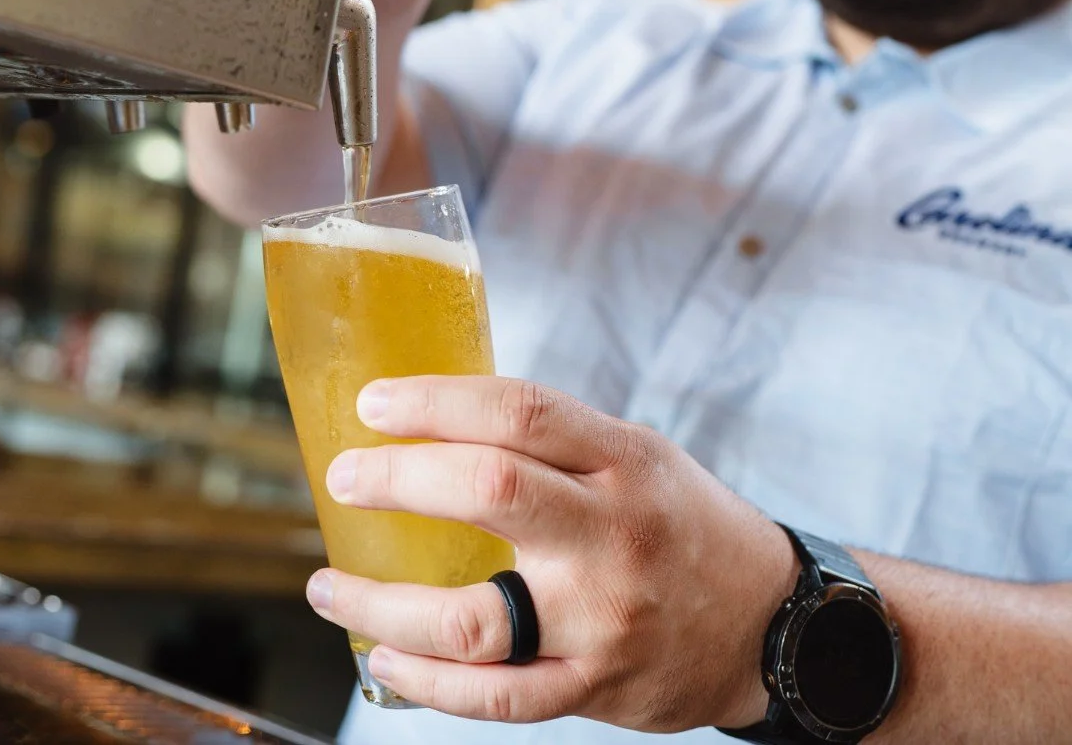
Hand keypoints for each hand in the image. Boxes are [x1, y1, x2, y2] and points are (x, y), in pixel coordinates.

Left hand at [305, 377, 799, 728]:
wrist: (768, 623)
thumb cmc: (683, 523)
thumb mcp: (638, 454)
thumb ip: (553, 442)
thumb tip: (437, 422)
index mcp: (623, 459)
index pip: (519, 412)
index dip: (436, 401)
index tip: (374, 405)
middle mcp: (613, 533)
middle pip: (491, 493)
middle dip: (400, 480)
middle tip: (346, 477)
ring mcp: (603, 617)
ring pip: (473, 618)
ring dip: (382, 604)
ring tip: (330, 586)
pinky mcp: (594, 686)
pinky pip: (498, 697)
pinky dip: (428, 683)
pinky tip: (386, 658)